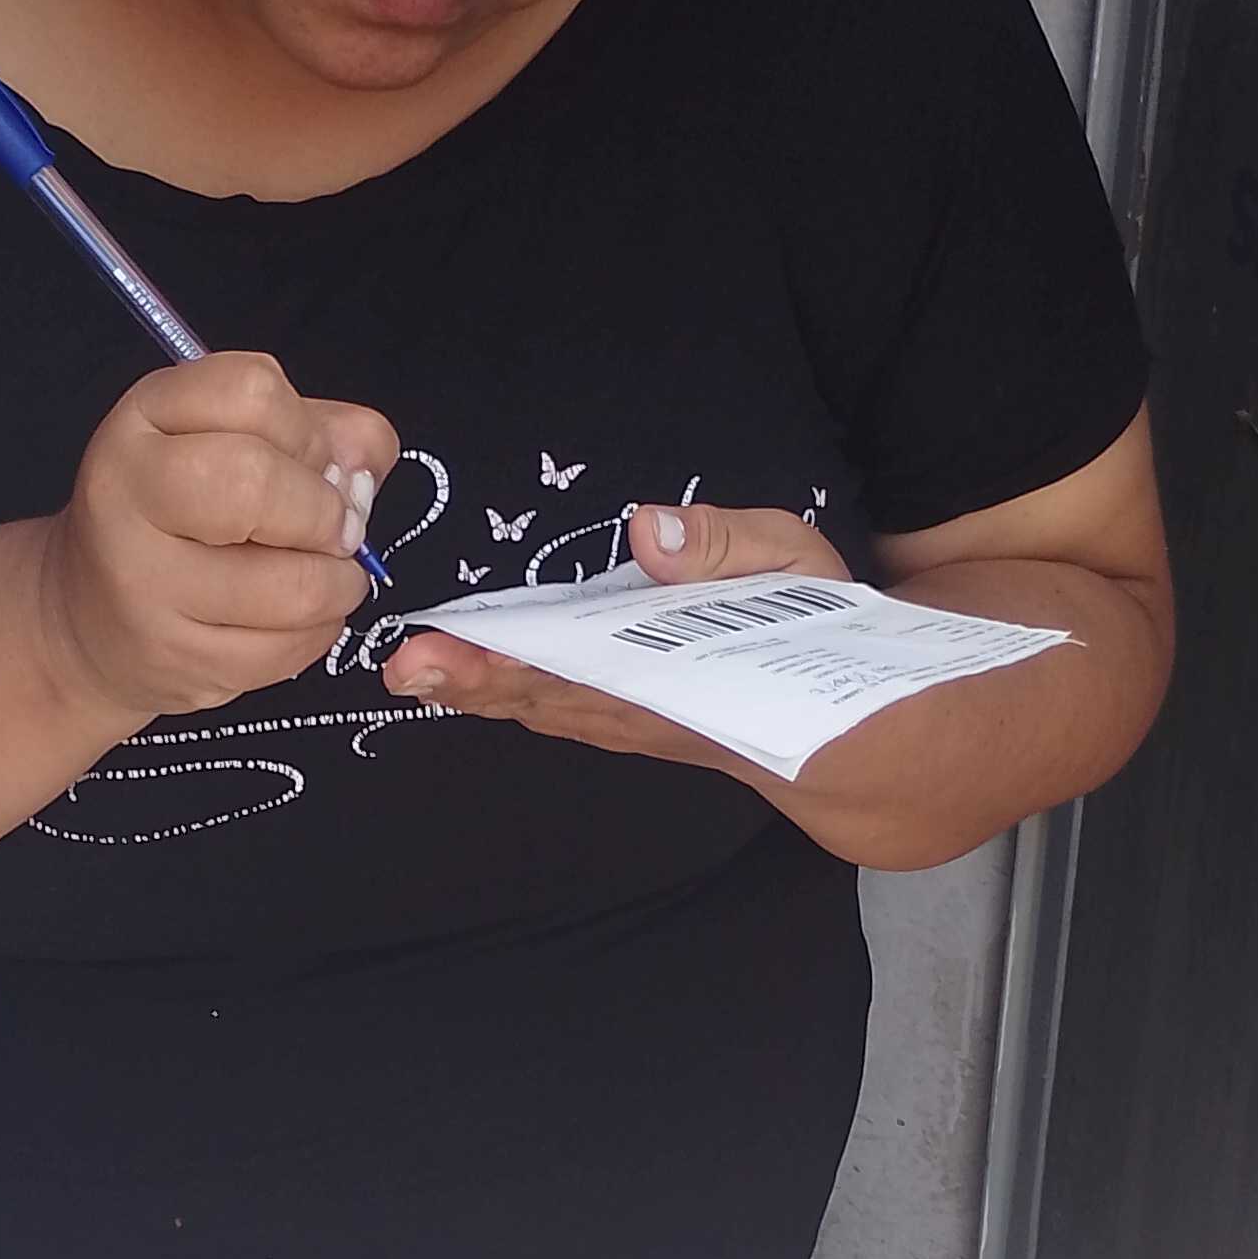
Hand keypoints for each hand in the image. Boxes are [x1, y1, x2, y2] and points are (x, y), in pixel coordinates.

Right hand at [38, 353, 400, 731]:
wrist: (89, 618)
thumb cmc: (183, 517)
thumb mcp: (238, 444)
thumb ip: (320, 433)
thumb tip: (367, 467)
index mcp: (144, 419)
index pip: (252, 390)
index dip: (308, 428)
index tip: (312, 461)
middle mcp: (128, 495)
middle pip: (257, 482)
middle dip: (324, 511)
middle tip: (335, 529)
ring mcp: (144, 586)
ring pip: (291, 587)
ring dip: (338, 584)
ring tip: (328, 577)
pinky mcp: (176, 660)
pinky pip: (287, 651)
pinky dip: (319, 633)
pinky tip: (301, 619)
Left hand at [378, 497, 850, 766]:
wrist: (854, 726)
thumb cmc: (824, 627)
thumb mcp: (796, 565)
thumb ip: (726, 547)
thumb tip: (649, 532)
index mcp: (677, 672)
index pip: (575, 662)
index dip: (506, 657)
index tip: (442, 653)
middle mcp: (643, 709)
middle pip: (542, 692)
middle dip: (468, 679)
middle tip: (403, 666)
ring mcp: (633, 722)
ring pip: (542, 706)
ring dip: (476, 691)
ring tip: (414, 671)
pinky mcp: (631, 720)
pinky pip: (557, 708)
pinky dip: (506, 694)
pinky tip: (464, 679)